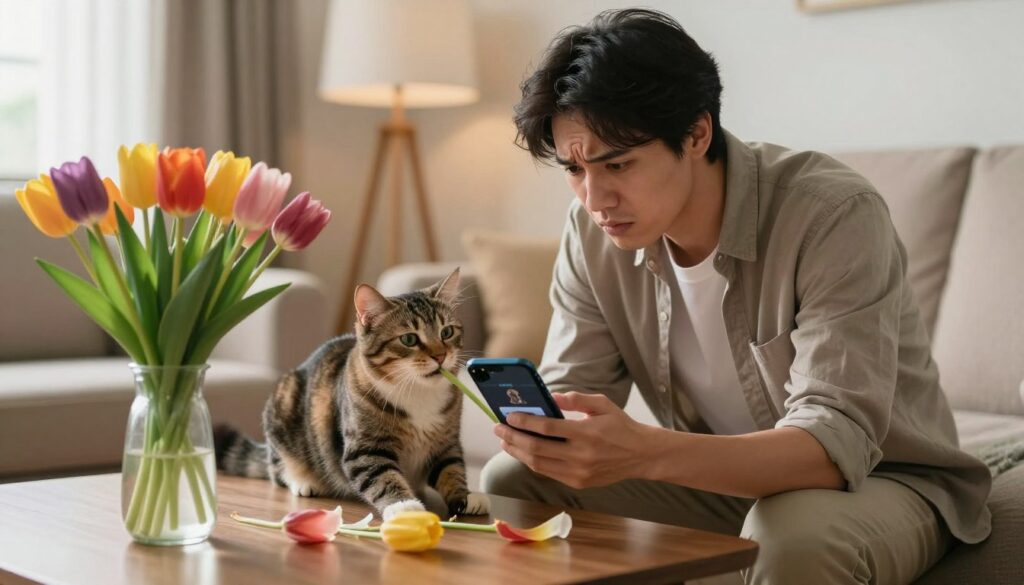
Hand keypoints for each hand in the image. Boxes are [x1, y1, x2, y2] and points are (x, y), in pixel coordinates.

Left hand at [493, 391, 656, 488]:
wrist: (642, 455)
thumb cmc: (620, 426)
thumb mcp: (602, 404)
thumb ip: (575, 399)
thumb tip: (550, 397)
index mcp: (587, 433)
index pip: (546, 428)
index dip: (524, 422)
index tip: (508, 416)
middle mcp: (581, 456)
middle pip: (536, 448)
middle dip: (512, 438)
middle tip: (498, 429)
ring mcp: (579, 472)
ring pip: (538, 464)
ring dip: (517, 452)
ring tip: (505, 441)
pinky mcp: (578, 482)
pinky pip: (548, 473)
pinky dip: (532, 462)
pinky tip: (523, 452)